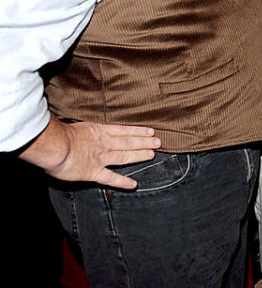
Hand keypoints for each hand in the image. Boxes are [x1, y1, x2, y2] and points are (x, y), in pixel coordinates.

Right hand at [20, 118, 160, 189]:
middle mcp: (103, 144)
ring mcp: (100, 158)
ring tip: (152, 155)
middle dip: (144, 142)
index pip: (123, 130)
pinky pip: (111, 178)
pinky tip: (134, 184)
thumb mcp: (75, 126)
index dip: (138, 131)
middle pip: (129, 142)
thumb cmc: (59, 135)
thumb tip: (86, 131)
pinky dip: (123, 182)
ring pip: (125, 156)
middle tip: (158, 142)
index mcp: (98, 131)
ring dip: (139, 155)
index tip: (150, 131)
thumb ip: (85, 130)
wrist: (54, 146)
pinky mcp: (93, 172)